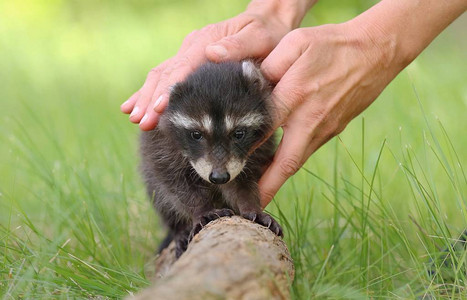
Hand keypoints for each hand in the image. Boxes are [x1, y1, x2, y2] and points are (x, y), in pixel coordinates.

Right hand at [120, 1, 298, 130]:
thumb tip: (212, 53)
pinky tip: (136, 106)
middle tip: (141, 122)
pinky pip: (166, 78)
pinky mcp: (189, 63)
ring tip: (134, 118)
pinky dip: (150, 92)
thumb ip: (238, 46)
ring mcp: (189, 54)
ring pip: (160, 76)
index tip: (158, 108)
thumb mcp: (259, 38)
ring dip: (146, 97)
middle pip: (166, 73)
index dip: (169, 89)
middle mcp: (194, 47)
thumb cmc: (267, 35)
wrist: (267, 24)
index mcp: (207, 41)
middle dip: (151, 98)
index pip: (183, 67)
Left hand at [258, 22, 405, 207]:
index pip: (264, 129)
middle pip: (287, 161)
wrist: (376, 52)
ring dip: (280, 178)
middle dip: (269, 186)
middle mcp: (311, 118)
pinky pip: (309, 149)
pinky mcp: (334, 129)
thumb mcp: (296, 42)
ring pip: (299, 159)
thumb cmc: (332, 44)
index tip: (231, 167)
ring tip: (262, 190)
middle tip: (253, 206)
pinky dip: (292, 161)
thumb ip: (269, 62)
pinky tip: (280, 163)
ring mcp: (326, 127)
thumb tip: (245, 76)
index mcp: (297, 95)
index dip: (245, 149)